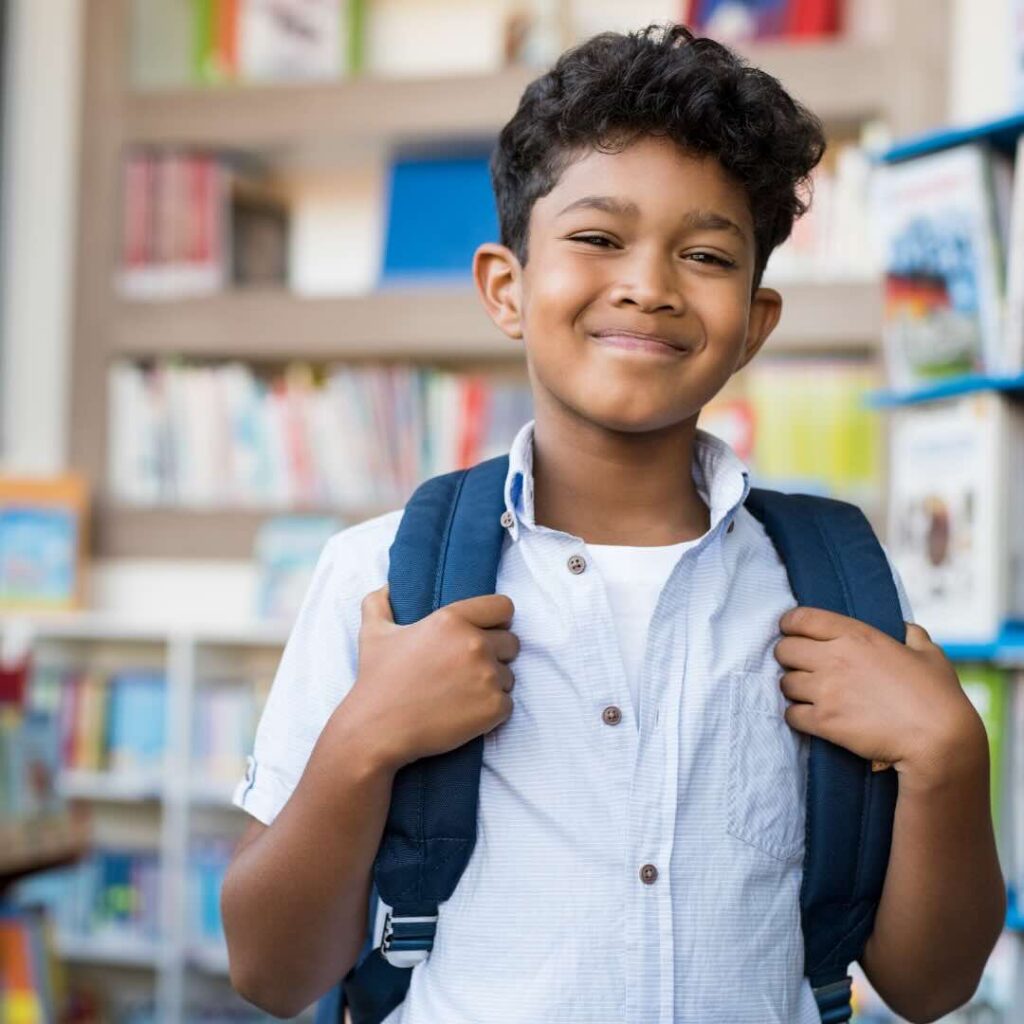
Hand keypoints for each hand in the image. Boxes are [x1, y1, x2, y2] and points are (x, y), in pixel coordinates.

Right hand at [340, 585, 519, 770]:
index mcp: (452, 619)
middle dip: (495, 655)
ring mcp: (487, 676)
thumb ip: (380, 602)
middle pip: (511, 642)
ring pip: (508, 676)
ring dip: (491, 684)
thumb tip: (388, 586)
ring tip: (461, 694)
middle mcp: (475, 644)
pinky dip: (491, 711)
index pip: (503, 607)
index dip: (497, 620)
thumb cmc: (377, 681)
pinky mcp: (493, 707)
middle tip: (466, 670)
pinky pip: (507, 704)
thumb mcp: (373, 633)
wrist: (377, 730)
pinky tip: (465, 713)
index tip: (485, 632)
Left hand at [773, 607, 986, 787]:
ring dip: (794, 689)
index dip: (791, 625)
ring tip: (810, 695)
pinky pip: (791, 714)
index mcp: (856, 635)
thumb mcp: (929, 654)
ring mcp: (826, 690)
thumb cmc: (938, 696)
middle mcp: (834, 658)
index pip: (801, 618)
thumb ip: (912, 635)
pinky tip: (812, 718)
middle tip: (802, 667)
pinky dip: (797, 716)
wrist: (939, 741)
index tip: (792, 632)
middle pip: (783, 650)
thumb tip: (905, 629)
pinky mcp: (823, 721)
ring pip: (784, 683)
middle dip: (789, 658)